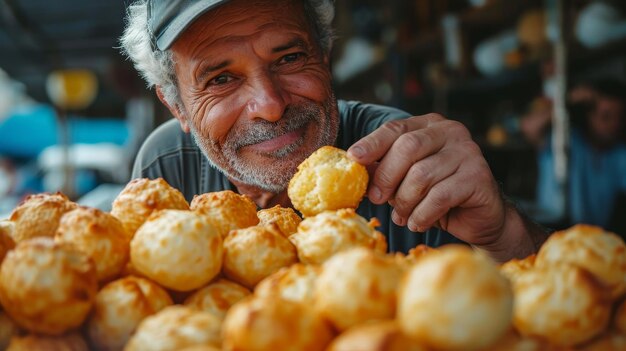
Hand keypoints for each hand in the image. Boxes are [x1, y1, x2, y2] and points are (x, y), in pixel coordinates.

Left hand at [347, 113, 506, 246]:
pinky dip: (422, 215)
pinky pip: (439, 197)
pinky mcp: (478, 176)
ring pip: (421, 175)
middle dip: (386, 177)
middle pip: (407, 147)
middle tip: (377, 199)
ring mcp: (468, 152)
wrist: (480, 219)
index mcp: (430, 125)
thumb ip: (386, 170)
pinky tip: (418, 223)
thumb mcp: (407, 179)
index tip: (353, 158)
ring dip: (404, 202)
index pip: (396, 129)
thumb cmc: (438, 197)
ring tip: (402, 217)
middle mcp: (450, 132)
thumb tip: (355, 167)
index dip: (372, 143)